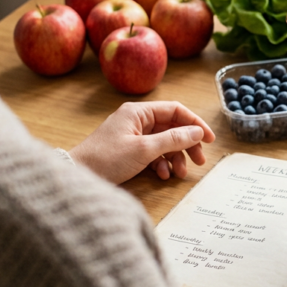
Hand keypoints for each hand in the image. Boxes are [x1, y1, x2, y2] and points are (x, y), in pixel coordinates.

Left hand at [69, 101, 215, 184]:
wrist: (77, 175)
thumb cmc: (106, 159)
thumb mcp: (144, 149)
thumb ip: (173, 139)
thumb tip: (197, 132)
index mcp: (139, 112)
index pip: (176, 110)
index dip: (195, 124)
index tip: (209, 140)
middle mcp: (136, 120)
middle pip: (172, 127)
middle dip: (187, 144)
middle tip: (199, 161)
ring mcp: (132, 136)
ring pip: (164, 143)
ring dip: (175, 157)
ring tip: (180, 173)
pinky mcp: (128, 151)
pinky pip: (153, 154)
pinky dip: (161, 164)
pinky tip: (163, 175)